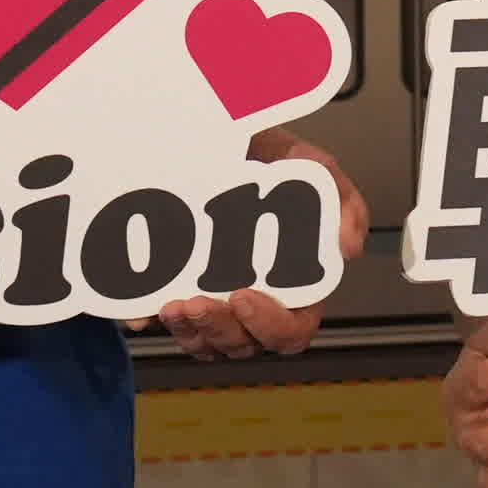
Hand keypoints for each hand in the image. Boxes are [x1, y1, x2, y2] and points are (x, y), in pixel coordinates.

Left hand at [153, 132, 369, 358]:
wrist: (228, 144)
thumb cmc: (274, 162)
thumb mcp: (314, 167)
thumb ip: (341, 199)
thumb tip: (348, 247)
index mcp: (296, 287)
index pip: (291, 331)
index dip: (269, 325)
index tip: (244, 296)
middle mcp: (257, 305)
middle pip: (244, 344)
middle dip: (218, 328)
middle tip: (197, 302)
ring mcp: (218, 306)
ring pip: (205, 343)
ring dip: (187, 331)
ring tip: (170, 304)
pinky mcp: (182, 297)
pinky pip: (165, 324)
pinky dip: (150, 322)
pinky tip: (139, 311)